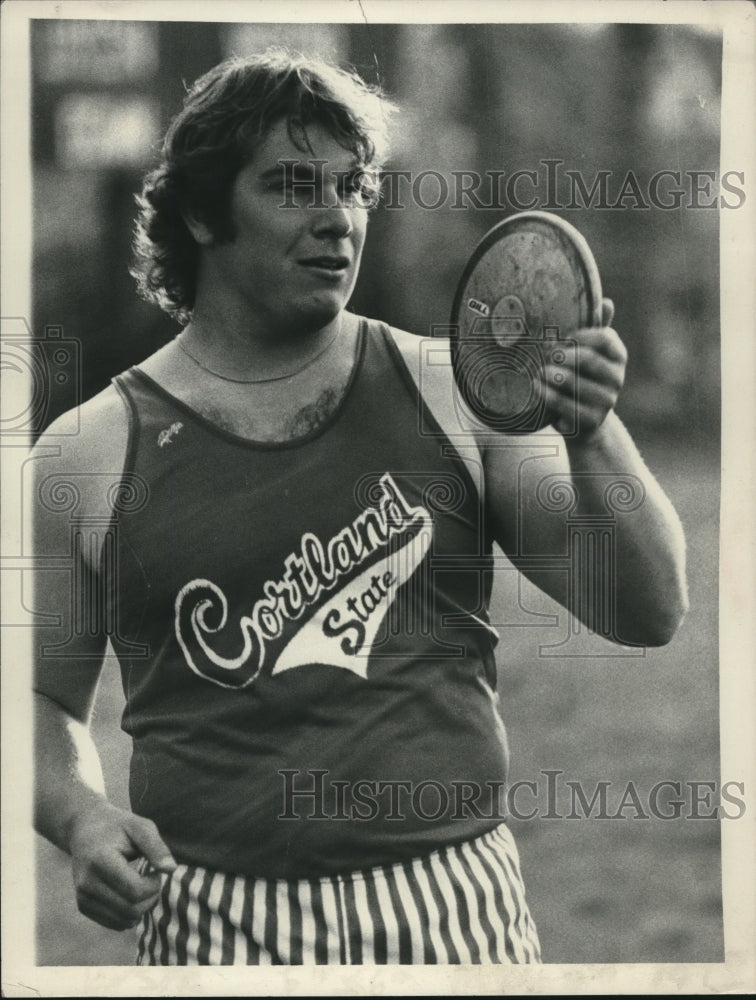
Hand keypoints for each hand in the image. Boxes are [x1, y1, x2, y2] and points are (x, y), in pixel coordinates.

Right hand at [68, 802, 175, 930]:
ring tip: (142, 885)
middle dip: (151, 897)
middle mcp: (87, 883)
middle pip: (131, 909)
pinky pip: (115, 924)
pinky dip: (130, 913)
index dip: (154, 884)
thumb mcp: (140, 826)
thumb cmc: (118, 826)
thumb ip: (156, 847)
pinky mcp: (83, 906)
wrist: (85, 829)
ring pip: (124, 921)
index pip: (135, 890)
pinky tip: (131, 894)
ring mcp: (83, 897)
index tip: (155, 869)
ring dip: (142, 907)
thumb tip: (171, 869)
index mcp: (100, 860)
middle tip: (152, 877)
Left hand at [545, 298, 627, 440]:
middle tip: (546, 354)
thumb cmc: (582, 376)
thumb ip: (595, 328)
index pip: (605, 338)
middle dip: (566, 355)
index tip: (563, 337)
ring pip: (578, 384)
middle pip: (590, 360)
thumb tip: (607, 302)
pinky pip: (568, 406)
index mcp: (618, 356)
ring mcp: (607, 401)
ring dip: (554, 376)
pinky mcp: (592, 420)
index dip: (581, 335)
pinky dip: (549, 395)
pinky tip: (536, 387)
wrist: (583, 420)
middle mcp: (617, 378)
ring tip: (538, 371)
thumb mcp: (589, 352)